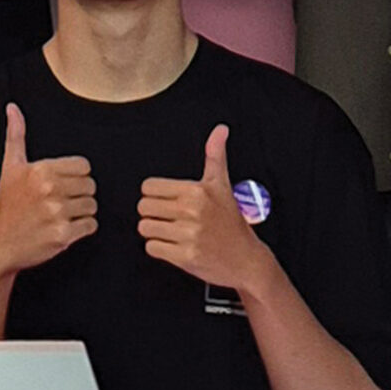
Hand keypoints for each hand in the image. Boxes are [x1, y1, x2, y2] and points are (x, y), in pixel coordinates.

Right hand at [0, 102, 97, 281]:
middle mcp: (50, 190)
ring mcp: (57, 214)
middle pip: (90, 185)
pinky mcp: (63, 236)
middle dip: (80, 193)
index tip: (64, 183)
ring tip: (64, 214)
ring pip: (92, 205)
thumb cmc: (7, 205)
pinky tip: (67, 227)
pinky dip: (83, 228)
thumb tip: (13, 108)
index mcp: (41, 170)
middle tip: (64, 200)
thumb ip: (16, 134)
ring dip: (82, 211)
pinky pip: (91, 226)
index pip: (84, 165)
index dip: (76, 175)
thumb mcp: (10, 167)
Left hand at [137, 124, 272, 290]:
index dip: (155, 195)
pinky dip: (160, 249)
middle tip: (169, 218)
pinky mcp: (185, 257)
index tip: (168, 201)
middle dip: (153, 213)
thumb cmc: (232, 224)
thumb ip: (215, 155)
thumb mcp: (222, 185)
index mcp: (197, 191)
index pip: (149, 186)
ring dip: (155, 232)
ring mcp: (188, 235)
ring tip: (173, 232)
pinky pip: (152, 248)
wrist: (247, 260)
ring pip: (145, 228)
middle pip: (143, 207)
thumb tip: (220, 129)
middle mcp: (192, 211)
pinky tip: (175, 246)